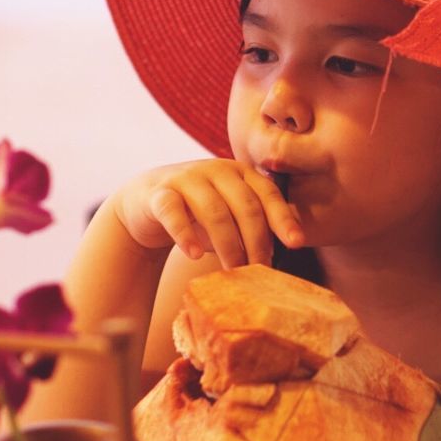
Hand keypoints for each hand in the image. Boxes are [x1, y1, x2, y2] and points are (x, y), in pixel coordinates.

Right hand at [112, 159, 302, 267]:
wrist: (145, 203)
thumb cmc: (197, 213)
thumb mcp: (230, 214)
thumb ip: (253, 226)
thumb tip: (283, 255)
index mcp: (239, 172)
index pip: (267, 193)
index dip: (283, 218)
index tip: (296, 243)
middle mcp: (215, 170)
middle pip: (244, 205)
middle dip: (255, 240)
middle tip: (259, 270)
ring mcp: (186, 179)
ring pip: (213, 211)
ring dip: (227, 244)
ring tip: (233, 271)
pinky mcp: (159, 194)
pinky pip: (173, 213)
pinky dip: (185, 234)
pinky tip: (192, 255)